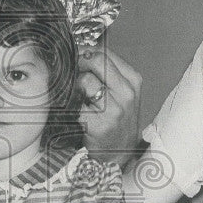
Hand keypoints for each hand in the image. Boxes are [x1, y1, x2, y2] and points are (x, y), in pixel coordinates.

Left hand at [77, 47, 142, 163]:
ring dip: (75, 86)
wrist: (119, 152)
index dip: (84, 51)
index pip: (104, 52)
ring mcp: (115, 109)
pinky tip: (76, 112)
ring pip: (85, 80)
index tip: (73, 55)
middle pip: (96, 60)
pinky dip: (72, 105)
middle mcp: (127, 92)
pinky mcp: (100, 124)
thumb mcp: (121, 92)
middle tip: (69, 70)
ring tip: (77, 97)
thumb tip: (80, 51)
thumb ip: (106, 71)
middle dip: (78, 62)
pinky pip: (77, 103)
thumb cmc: (116, 119)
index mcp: (133, 80)